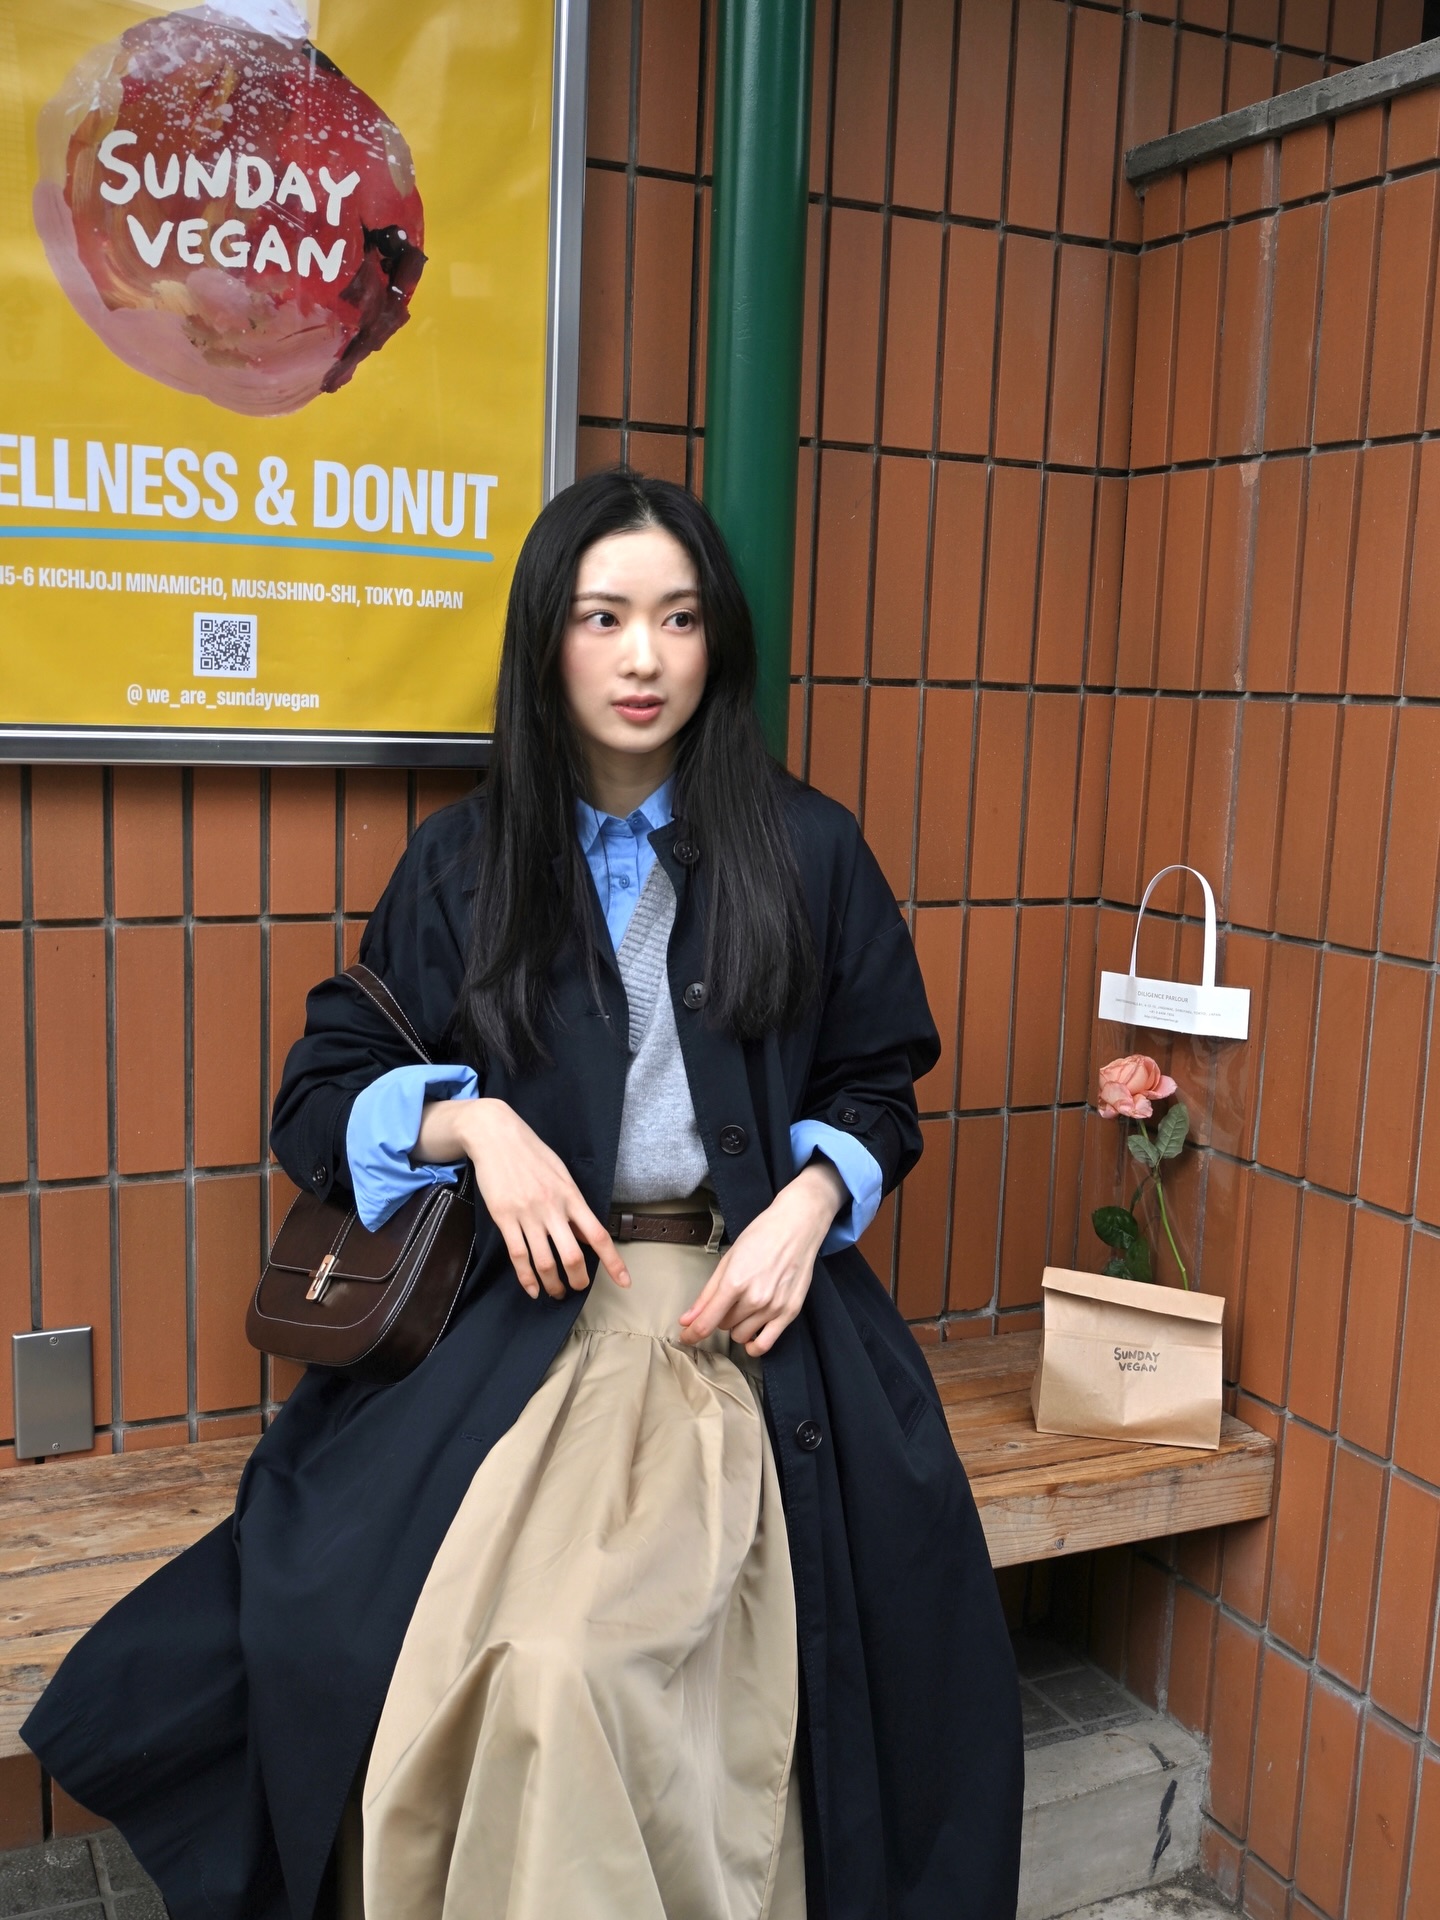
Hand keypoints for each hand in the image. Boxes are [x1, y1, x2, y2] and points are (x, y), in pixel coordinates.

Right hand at [415, 1098, 630, 1300]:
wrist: (496, 1136)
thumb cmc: (532, 1154)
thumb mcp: (561, 1175)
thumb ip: (574, 1206)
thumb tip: (586, 1236)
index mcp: (571, 1196)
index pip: (598, 1235)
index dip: (614, 1262)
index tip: (625, 1282)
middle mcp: (552, 1207)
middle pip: (572, 1255)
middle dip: (579, 1280)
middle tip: (578, 1288)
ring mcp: (527, 1214)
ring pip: (545, 1261)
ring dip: (553, 1284)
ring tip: (556, 1293)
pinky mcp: (504, 1218)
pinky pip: (518, 1255)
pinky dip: (526, 1278)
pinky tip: (532, 1288)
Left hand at [678, 1159, 846, 1356]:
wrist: (796, 1227)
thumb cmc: (761, 1237)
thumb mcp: (727, 1260)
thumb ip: (707, 1294)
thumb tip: (687, 1319)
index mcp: (735, 1282)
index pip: (706, 1323)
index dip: (691, 1334)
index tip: (686, 1337)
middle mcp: (755, 1298)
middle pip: (723, 1326)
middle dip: (720, 1316)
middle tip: (729, 1298)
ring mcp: (774, 1307)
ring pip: (741, 1336)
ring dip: (737, 1326)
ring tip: (744, 1307)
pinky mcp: (790, 1312)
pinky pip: (766, 1344)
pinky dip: (754, 1346)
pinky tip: (751, 1337)